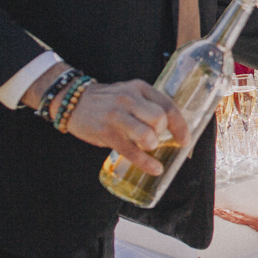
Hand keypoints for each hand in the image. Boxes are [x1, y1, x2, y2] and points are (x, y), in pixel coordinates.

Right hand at [63, 80, 188, 176]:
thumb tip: (171, 129)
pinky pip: (131, 151)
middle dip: (163, 133)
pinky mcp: (106, 132)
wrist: (72, 100)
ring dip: (152, 145)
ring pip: (147, 134)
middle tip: (157, 139)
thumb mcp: (129, 93)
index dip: (180, 126)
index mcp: (140, 88)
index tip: (185, 140)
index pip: (168, 106)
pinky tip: (154, 168)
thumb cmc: (107, 101)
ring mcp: (117, 116)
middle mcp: (129, 99)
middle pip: (160, 119)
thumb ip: (147, 105)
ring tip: (148, 146)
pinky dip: (146, 163)